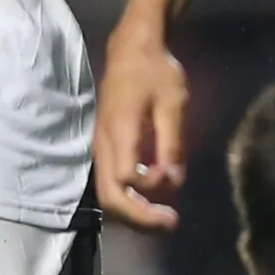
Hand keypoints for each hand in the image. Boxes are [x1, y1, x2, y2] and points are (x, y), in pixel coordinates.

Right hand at [95, 28, 194, 231]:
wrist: (132, 50)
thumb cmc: (156, 73)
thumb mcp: (174, 103)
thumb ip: (172, 143)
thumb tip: (174, 181)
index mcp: (119, 132)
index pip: (125, 177)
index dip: (150, 186)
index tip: (174, 176)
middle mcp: (103, 144)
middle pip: (110, 196)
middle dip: (139, 218)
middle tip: (171, 224)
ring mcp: (100, 147)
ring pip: (106, 195)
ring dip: (134, 213)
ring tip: (164, 220)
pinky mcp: (105, 148)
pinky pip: (109, 183)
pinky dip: (129, 200)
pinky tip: (151, 202)